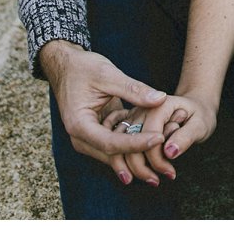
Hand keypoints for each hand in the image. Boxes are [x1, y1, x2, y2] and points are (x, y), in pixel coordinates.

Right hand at [40, 40, 166, 184]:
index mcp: (79, 125)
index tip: (159, 138)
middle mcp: (81, 137)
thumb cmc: (83, 68)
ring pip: (116, 154)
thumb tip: (160, 99)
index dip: (136, 143)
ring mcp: (88, 138)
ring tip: (164, 156)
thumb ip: (133, 89)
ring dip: (138, 153)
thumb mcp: (108, 74)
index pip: (111, 143)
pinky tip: (153, 135)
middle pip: (113, 155)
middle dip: (139, 159)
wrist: (66, 67)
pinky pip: (117, 144)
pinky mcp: (97, 134)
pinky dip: (134, 140)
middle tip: (167, 166)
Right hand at [120, 93, 218, 184]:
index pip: (149, 136)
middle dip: (142, 167)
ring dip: (132, 168)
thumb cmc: (198, 116)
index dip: (157, 158)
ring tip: (152, 180)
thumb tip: (170, 152)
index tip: (169, 172)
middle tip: (157, 181)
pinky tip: (143, 173)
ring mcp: (133, 117)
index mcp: (159, 106)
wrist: (194, 108)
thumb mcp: (200, 125)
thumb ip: (186, 136)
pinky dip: (127, 164)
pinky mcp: (129, 126)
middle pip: (131, 143)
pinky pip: (121, 148)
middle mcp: (142, 109)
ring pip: (122, 147)